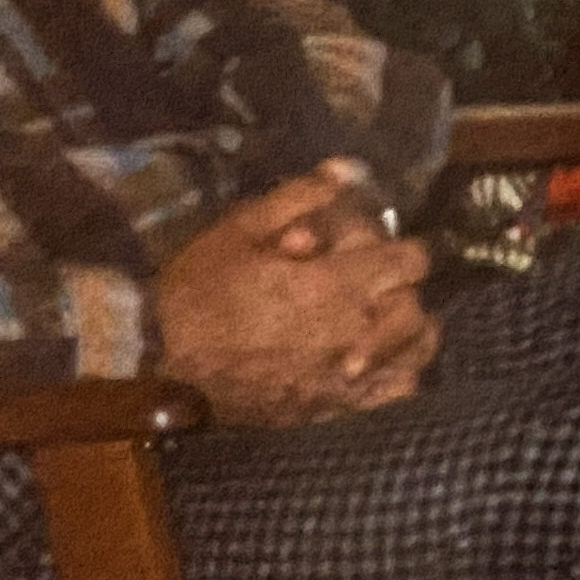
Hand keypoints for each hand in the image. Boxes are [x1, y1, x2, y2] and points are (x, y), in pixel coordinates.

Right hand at [153, 166, 438, 426]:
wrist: (163, 370)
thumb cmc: (198, 296)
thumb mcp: (238, 231)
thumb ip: (298, 197)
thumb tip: (345, 170)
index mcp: (339, 284)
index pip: (413, 259)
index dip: (402, 248)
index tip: (379, 248)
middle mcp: (357, 331)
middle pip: (416, 304)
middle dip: (401, 287)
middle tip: (372, 283)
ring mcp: (350, 377)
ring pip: (416, 350)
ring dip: (408, 329)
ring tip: (380, 319)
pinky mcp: (336, 409)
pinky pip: (395, 394)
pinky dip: (398, 376)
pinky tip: (377, 364)